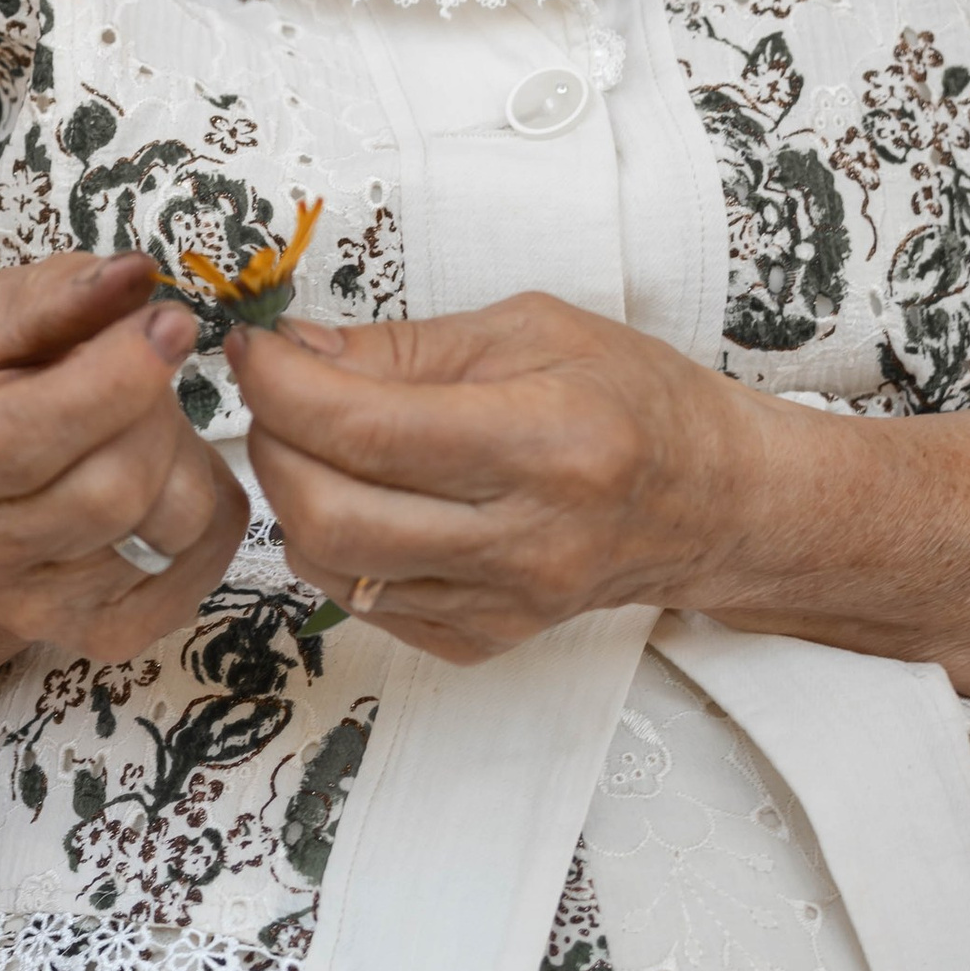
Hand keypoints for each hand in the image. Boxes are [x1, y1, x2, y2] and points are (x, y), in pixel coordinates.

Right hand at [0, 249, 247, 653]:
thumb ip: (55, 294)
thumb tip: (134, 275)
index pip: (30, 433)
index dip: (115, 376)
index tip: (169, 321)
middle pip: (115, 483)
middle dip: (155, 410)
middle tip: (146, 371)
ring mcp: (38, 608)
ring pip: (169, 524)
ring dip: (182, 456)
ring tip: (144, 428)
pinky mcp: (103, 636)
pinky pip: (204, 559)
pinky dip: (208, 502)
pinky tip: (166, 475)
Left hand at [233, 291, 748, 663]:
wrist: (714, 502)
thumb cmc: (635, 400)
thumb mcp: (531, 330)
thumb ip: (405, 347)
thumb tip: (295, 353)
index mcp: (546, 441)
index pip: (365, 428)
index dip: (281, 386)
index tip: (254, 351)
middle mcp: (527, 538)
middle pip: (330, 516)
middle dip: (272, 445)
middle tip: (275, 399)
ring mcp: (504, 604)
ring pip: (333, 567)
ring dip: (293, 498)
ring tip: (319, 444)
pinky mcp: (483, 640)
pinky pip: (362, 604)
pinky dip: (336, 547)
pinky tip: (366, 498)